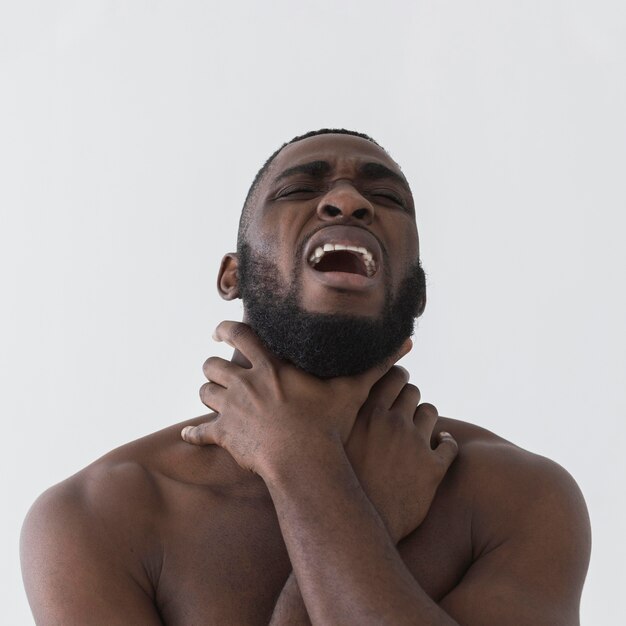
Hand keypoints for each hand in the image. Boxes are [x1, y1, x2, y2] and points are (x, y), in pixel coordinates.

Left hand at [181, 321, 410, 477]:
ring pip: (204, 392)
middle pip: (213, 364)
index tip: (220, 330)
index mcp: (268, 366)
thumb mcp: (352, 389)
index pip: (239, 335)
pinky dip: (194, 434)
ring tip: (213, 397)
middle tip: (218, 368)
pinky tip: (188, 436)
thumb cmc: (327, 422)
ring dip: (207, 394)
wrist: (303, 458)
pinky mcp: (224, 435)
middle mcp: (244, 382)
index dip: (226, 329)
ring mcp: (231, 408)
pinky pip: (200, 433)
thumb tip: (407, 343)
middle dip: (214, 365)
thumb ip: (375, 364)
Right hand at [346, 366, 457, 541]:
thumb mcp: (330, 443)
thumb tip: (335, 397)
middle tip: (404, 406)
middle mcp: (394, 422)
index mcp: (368, 413)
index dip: (394, 376)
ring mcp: (416, 444)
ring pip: (430, 411)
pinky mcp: (434, 469)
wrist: (355, 528)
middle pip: (412, 390)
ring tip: (418, 428)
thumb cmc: (336, 483)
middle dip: (409, 395)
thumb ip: (337, 416)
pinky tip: (440, 448)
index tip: (393, 380)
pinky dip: (446, 444)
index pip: (390, 375)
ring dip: (424, 417)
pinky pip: (449, 445)